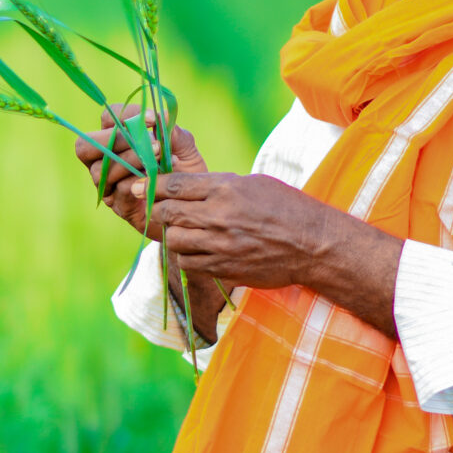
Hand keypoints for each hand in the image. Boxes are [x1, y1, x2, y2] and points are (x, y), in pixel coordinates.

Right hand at [75, 105, 207, 238]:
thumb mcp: (184, 149)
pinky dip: (141, 180)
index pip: (107, 118)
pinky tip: (161, 178)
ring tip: (161, 156)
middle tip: (149, 141)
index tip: (152, 120)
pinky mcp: (120, 206)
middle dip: (116, 140)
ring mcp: (109, 186)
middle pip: (84, 146)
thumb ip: (173, 133)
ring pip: (102, 170)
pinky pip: (120, 189)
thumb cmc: (186, 173)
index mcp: (117, 140)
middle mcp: (104, 162)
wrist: (194, 207)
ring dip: (132, 159)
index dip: (125, 115)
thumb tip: (163, 116)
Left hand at [150, 171, 403, 336]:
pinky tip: (195, 251)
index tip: (138, 185)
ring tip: (181, 231)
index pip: (175, 185)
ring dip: (172, 235)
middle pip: (169, 213)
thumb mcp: (254, 184)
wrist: (314, 245)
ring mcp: (220, 244)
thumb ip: (219, 185)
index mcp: (227, 188)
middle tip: (152, 209)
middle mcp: (220, 215)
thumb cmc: (287, 208)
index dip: (151, 185)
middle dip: (155, 210)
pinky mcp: (224, 268)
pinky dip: (185, 257)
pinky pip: (188, 263)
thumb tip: (186, 186)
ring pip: (174, 240)